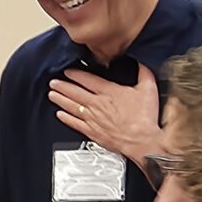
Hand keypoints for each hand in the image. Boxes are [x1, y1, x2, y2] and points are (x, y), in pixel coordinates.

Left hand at [48, 63, 162, 165]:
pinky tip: (59, 114)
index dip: (75, 74)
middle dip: (62, 86)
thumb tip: (140, 60)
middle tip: (53, 82)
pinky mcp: (92, 132)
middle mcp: (97, 104)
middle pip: (74, 92)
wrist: (141, 141)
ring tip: (52, 94)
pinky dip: (65, 118)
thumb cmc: (144, 118)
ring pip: (71, 106)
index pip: (87, 79)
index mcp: (109, 92)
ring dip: (60, 100)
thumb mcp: (148, 88)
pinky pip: (74, 123)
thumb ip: (143, 72)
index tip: (68, 71)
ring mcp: (92, 119)